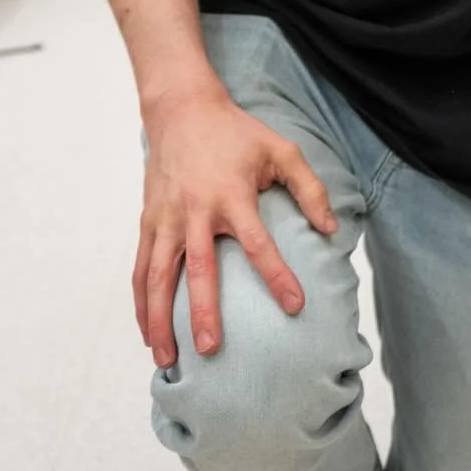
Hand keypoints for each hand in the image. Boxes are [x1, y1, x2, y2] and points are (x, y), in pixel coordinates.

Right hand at [135, 89, 337, 368]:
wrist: (182, 111)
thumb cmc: (236, 134)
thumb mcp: (282, 150)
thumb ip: (310, 188)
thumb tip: (331, 228)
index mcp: (232, 195)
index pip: (258, 243)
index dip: (277, 275)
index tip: (295, 305)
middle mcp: (195, 211)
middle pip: (198, 270)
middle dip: (203, 312)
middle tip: (210, 349)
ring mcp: (166, 219)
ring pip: (157, 277)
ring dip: (159, 319)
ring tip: (166, 360)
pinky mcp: (148, 222)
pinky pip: (140, 269)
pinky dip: (140, 304)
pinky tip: (146, 333)